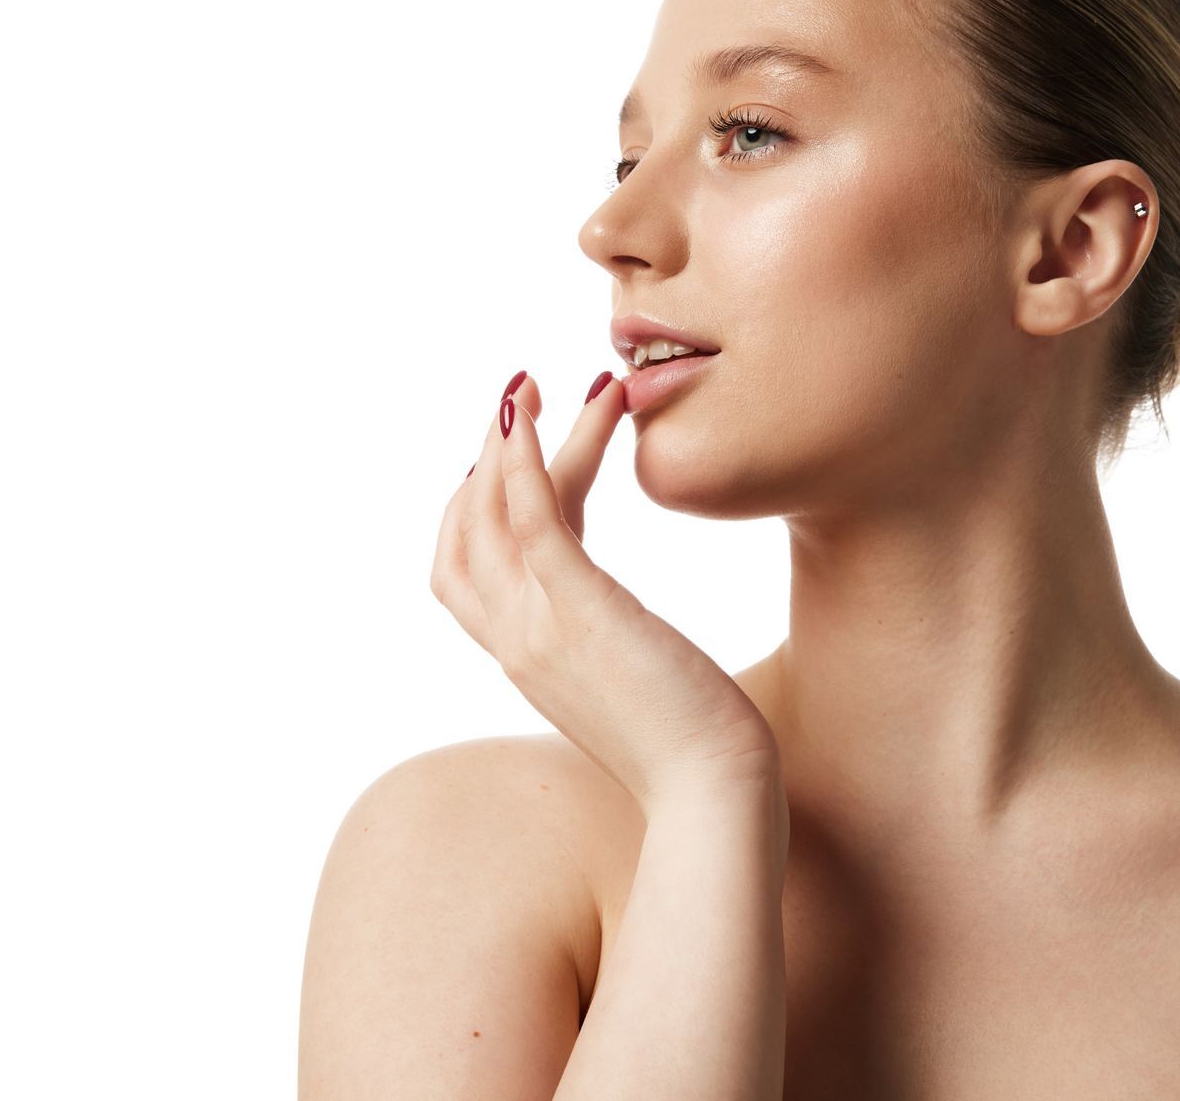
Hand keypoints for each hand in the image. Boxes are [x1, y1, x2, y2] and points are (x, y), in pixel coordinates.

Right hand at [431, 371, 780, 812]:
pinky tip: (538, 410)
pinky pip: (533, 520)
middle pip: (462, 535)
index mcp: (527, 662)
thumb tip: (637, 639)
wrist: (716, 794)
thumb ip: (616, 656)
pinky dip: (524, 460)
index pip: (462, 574)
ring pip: (491, 516)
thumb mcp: (637, 691)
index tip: (508, 454)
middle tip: (520, 393)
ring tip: (536, 384)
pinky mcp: (581, 614)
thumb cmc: (698, 752)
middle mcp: (516, 644)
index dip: (472, 507)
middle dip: (484, 458)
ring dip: (509, 440)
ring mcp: (539, 631)